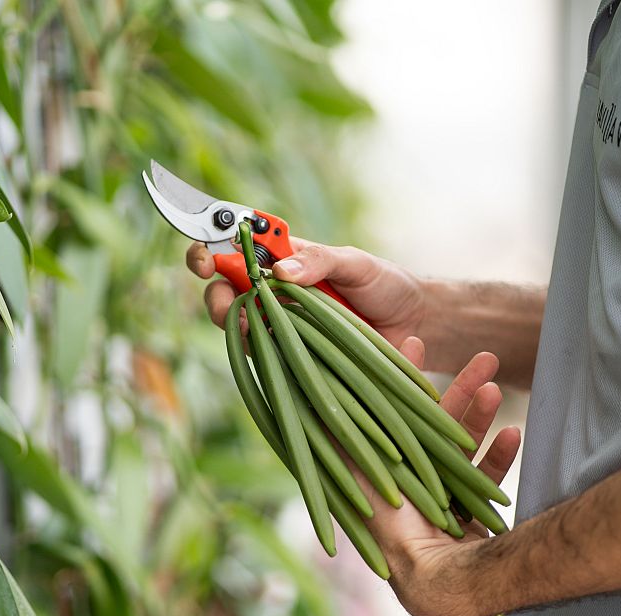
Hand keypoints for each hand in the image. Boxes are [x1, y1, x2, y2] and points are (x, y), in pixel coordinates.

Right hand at [186, 238, 428, 347]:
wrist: (415, 323)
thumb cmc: (384, 284)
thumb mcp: (355, 262)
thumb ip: (318, 260)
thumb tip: (279, 271)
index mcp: (282, 259)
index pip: (235, 250)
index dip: (211, 250)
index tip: (206, 259)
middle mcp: (274, 294)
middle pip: (225, 294)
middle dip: (216, 298)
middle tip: (225, 303)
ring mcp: (282, 327)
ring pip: (239, 329)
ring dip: (235, 328)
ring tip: (246, 327)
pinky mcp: (294, 359)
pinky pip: (268, 360)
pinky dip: (264, 356)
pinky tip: (271, 352)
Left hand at [364, 347, 520, 615]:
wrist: (435, 578)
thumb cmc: (391, 525)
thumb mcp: (357, 469)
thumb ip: (342, 432)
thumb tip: (314, 390)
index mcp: (379, 469)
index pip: (390, 411)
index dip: (403, 376)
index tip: (415, 340)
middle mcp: (406, 481)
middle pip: (433, 424)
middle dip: (459, 389)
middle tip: (483, 356)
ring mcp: (439, 498)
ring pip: (462, 446)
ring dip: (481, 415)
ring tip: (496, 386)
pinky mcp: (468, 515)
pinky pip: (484, 478)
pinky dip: (499, 456)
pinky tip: (514, 432)